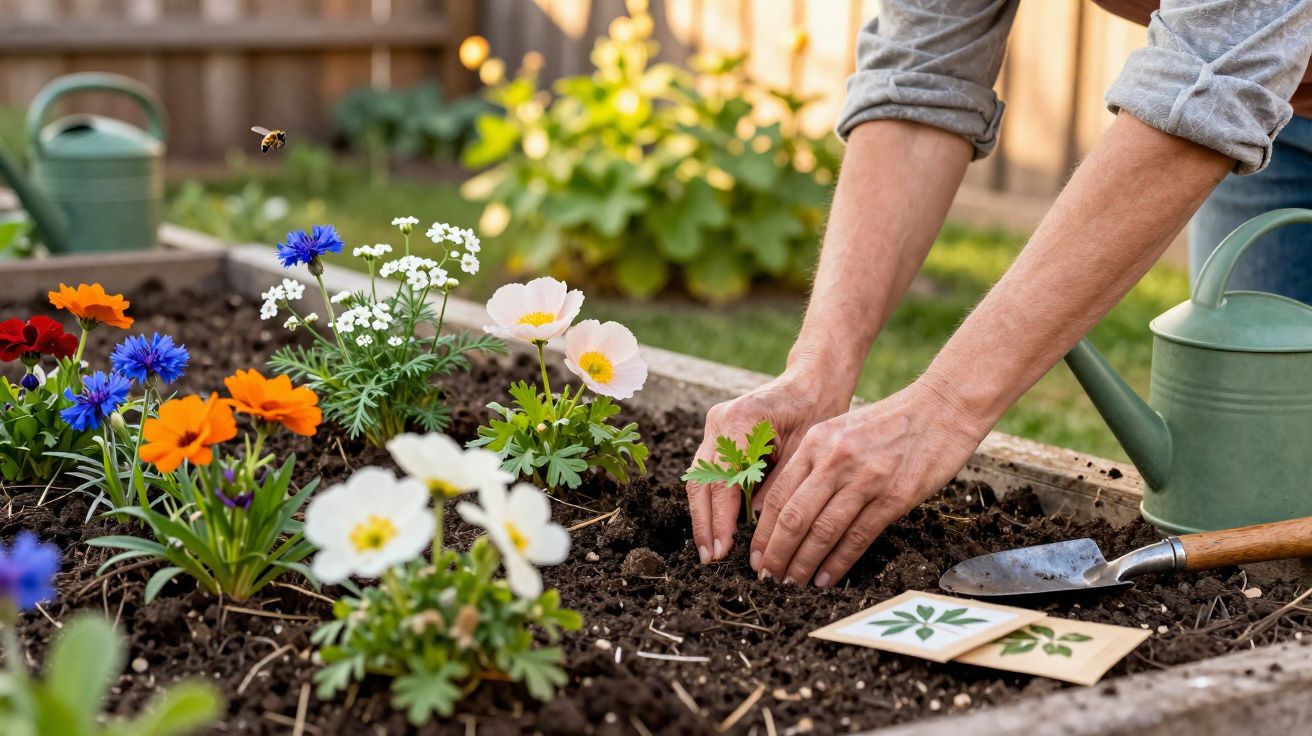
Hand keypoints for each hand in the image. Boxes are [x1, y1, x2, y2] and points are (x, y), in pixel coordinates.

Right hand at [685, 364, 850, 563]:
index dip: (721, 518)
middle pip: (701, 480)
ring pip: (699, 479)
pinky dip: (711, 502)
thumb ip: (778, 485)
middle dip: (704, 522)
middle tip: (710, 558)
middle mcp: (719, 421)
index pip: (722, 478)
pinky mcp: (717, 435)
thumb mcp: (805, 450)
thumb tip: (758, 526)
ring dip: (704, 516)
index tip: (723, 550)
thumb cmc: (817, 410)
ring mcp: (714, 426)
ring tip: (710, 550)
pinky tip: (716, 528)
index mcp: (741, 420)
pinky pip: (707, 473)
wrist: (812, 383)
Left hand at [749, 377, 989, 585]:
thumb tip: (787, 506)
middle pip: (793, 517)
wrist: (942, 408)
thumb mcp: (842, 430)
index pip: (777, 495)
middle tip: (767, 577)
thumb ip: (815, 462)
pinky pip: (858, 537)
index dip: (762, 532)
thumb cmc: (891, 422)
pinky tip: (826, 579)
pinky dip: (838, 563)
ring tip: (792, 585)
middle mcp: (835, 460)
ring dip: (803, 564)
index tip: (755, 555)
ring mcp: (865, 480)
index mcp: (817, 442)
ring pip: (822, 532)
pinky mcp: (894, 497)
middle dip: (776, 554)